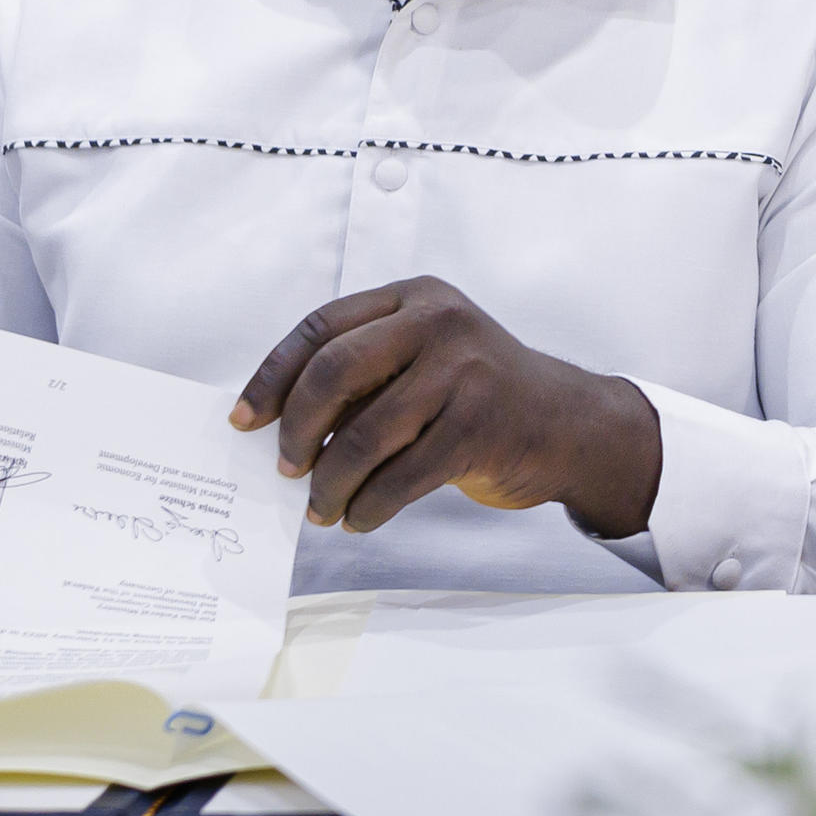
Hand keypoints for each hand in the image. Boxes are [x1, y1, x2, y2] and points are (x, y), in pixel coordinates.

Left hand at [231, 277, 664, 539]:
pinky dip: (368, 506)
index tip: (245, 420)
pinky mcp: (480, 426)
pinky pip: (401, 476)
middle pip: (334, 371)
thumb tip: (278, 424)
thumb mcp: (426, 359)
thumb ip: (366, 373)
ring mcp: (465, 372)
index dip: (273, 376)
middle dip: (297, 428)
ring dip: (329, 482)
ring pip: (365, 434)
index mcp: (415, 298)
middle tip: (285, 467)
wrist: (570, 426)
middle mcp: (439, 322)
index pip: (321, 327)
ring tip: (320, 508)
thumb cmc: (480, 397)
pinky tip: (359, 517)